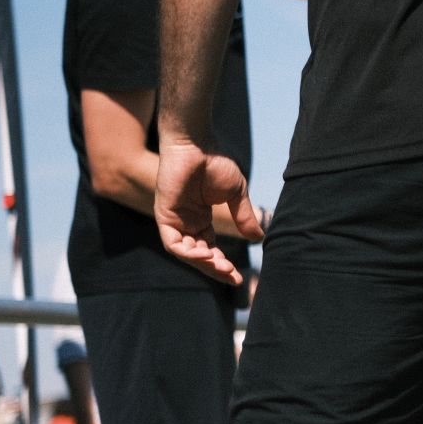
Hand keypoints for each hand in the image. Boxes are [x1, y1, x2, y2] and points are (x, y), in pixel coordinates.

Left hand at [154, 138, 262, 285]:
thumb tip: (258, 238)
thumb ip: (243, 216)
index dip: (223, 264)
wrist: (197, 145)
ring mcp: (174, 220)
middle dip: (215, 269)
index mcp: (200, 219)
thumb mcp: (235, 194)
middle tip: (233, 278)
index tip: (238, 277)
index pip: (210, 249)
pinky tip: (207, 255)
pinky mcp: (164, 216)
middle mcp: (186, 223)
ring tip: (223, 268)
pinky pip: (174, 244)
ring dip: (204, 264)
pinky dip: (189, 253)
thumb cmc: (214, 163)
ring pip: (186, 254)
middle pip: (199, 255)